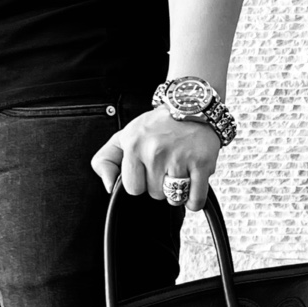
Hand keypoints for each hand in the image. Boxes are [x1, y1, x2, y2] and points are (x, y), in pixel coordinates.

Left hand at [91, 108, 221, 210]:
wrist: (191, 106)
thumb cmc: (158, 125)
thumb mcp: (124, 136)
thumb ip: (105, 160)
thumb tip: (108, 186)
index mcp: (134, 146)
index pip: (133, 188)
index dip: (141, 182)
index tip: (148, 170)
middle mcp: (155, 152)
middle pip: (155, 194)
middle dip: (160, 185)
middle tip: (167, 167)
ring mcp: (179, 158)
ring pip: (174, 198)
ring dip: (178, 191)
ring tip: (180, 173)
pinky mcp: (201, 164)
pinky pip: (195, 199)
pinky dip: (194, 200)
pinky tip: (192, 187)